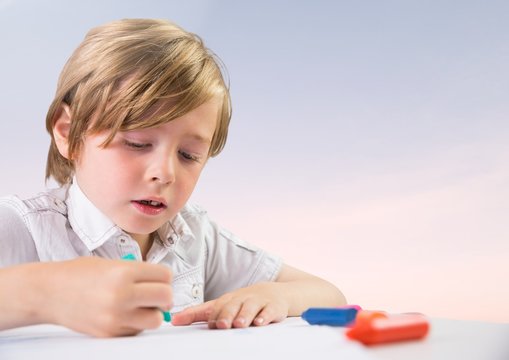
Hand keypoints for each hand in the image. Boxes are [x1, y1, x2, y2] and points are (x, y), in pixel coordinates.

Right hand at [37, 257, 171, 336]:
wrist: (48, 292)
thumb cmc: (78, 274)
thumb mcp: (111, 264)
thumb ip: (138, 272)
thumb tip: (163, 282)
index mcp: (123, 272)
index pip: (165, 275)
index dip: (165, 276)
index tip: (159, 277)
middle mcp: (121, 295)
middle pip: (166, 297)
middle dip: (164, 295)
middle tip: (156, 293)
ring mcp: (115, 317)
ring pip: (156, 320)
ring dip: (153, 313)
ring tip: (141, 306)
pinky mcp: (109, 333)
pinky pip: (137, 331)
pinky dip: (136, 324)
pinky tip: (125, 314)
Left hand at [171, 282, 288, 328]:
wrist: (274, 292)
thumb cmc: (243, 302)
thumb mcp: (223, 306)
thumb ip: (199, 314)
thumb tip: (174, 320)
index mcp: (227, 300)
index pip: (214, 306)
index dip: (205, 314)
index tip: (197, 323)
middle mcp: (241, 299)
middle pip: (232, 306)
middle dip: (226, 315)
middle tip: (221, 325)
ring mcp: (258, 302)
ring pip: (250, 308)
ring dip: (244, 316)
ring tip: (239, 324)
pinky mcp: (273, 307)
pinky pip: (269, 311)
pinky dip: (265, 317)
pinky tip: (260, 322)